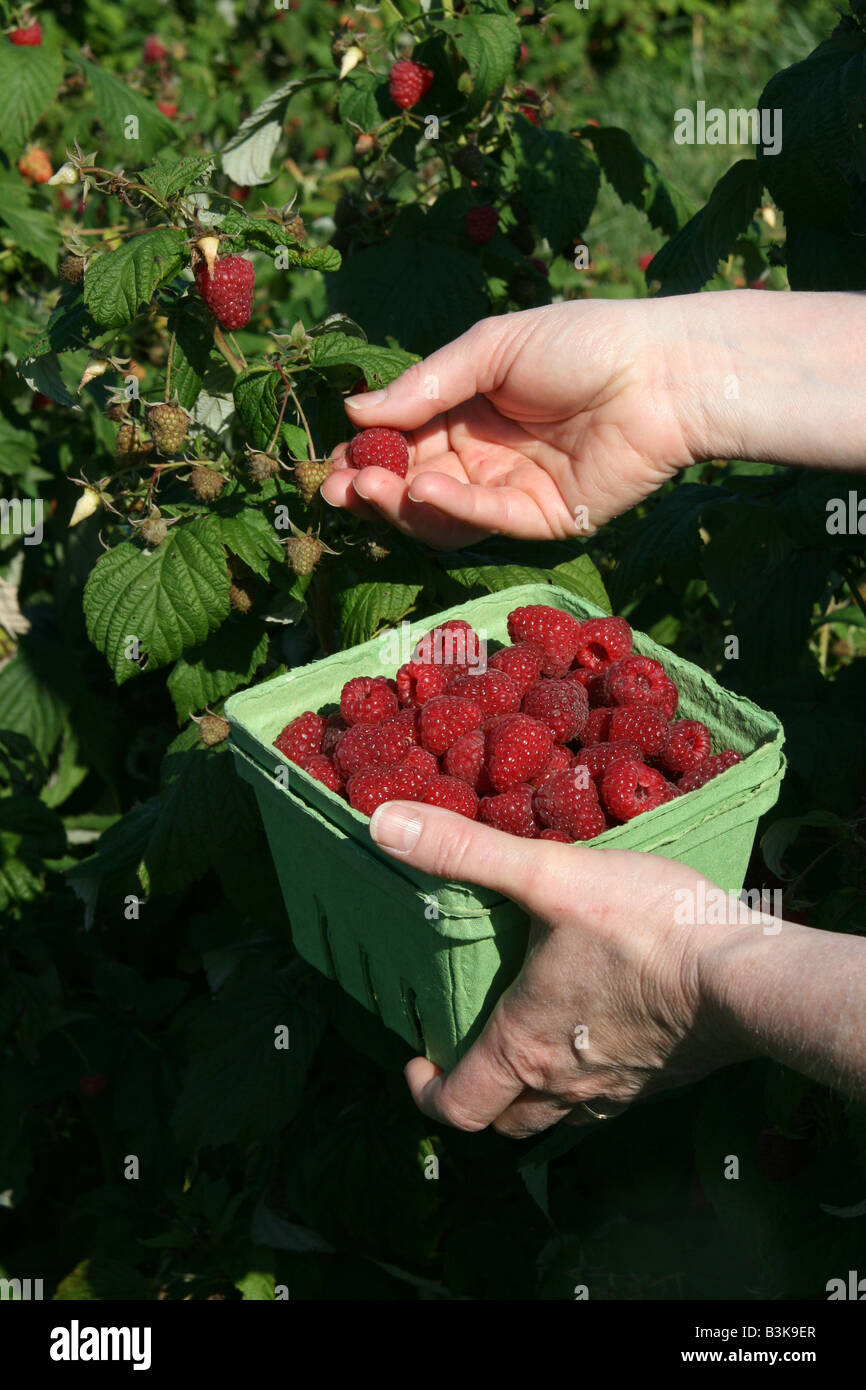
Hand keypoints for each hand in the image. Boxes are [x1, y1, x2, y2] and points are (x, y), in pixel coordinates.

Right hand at [322, 301, 696, 545]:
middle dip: (370, 487)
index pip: (404, 441)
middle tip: (335, 488)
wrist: (662, 371)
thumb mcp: (491, 348)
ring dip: (400, 504)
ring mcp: (511, 493)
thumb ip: (424, 385)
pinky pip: (487, 520)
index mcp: (468, 411)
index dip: (367, 452)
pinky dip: (451, 507)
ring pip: (440, 513)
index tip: (332, 457)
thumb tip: (353, 412)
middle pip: (412, 484)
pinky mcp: (542, 521)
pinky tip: (421, 487)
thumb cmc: (582, 343)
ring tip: (366, 488)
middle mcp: (484, 457)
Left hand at [368, 801, 749, 1137]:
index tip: (417, 1060)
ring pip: (557, 1117)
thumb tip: (382, 824)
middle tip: (468, 1049)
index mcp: (524, 1046)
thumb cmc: (643, 928)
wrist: (746, 976)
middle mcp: (565, 1085)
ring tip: (528, 1042)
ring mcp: (618, 1092)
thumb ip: (465, 851)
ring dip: (532, 1093)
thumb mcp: (548, 875)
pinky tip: (599, 1033)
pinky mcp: (661, 1082)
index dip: (427, 1091)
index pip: (457, 1106)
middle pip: (504, 1119)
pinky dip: (587, 1081)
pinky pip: (608, 1101)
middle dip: (477, 1093)